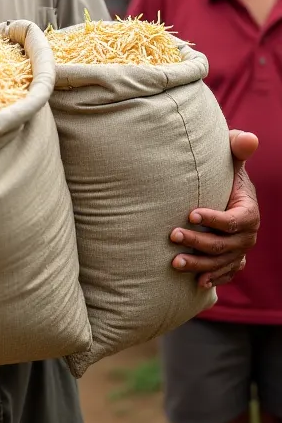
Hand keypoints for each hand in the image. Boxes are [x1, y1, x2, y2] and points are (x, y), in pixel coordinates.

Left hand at [170, 129, 259, 288]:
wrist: (221, 193)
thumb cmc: (223, 171)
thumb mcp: (230, 157)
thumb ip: (237, 147)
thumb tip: (249, 139)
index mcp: (249, 211)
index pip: (235, 221)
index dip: (214, 219)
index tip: (190, 213)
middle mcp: (248, 235)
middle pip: (224, 245)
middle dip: (197, 241)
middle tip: (172, 235)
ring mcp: (240, 251)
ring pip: (220, 263)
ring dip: (198, 265)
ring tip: (174, 262)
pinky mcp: (232, 262)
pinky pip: (225, 274)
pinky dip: (212, 279)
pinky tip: (196, 283)